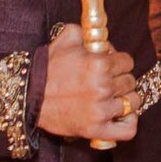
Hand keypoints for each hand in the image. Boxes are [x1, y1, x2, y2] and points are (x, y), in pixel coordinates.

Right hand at [34, 25, 137, 143]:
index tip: (111, 66)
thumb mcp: (65, 40)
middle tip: (107, 81)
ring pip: (132, 103)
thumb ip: (84, 31)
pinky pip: (127, 130)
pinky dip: (128, 124)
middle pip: (130, 82)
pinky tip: (120, 117)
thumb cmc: (47, 69)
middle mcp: (103, 87)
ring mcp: (101, 110)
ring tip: (113, 98)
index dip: (119, 62)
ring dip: (125, 99)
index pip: (128, 62)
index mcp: (99, 64)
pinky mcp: (96, 129)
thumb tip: (96, 34)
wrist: (28, 96)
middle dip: (120, 79)